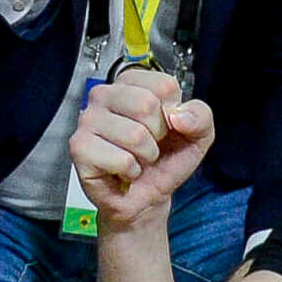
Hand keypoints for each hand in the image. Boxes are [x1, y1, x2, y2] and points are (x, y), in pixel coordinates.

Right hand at [67, 66, 213, 226]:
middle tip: (149, 145)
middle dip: (158, 134)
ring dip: (145, 156)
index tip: (166, 126)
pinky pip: (121, 160)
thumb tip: (179, 115)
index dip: (173, 113)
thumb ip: (201, 116)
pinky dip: (130, 172)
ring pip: (135, 135)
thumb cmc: (164, 161)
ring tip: (136, 159)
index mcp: (131, 84)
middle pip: (146, 104)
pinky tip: (122, 171)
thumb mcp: (197, 136)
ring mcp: (88, 120)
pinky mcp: (80, 147)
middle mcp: (105, 95)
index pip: (163, 85)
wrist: (147, 197)